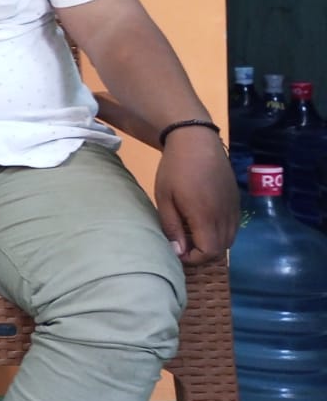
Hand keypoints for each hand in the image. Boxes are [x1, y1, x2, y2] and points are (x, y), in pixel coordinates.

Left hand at [154, 127, 238, 263]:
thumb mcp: (165, 198)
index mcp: (206, 217)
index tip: (178, 252)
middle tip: (184, 246)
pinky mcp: (236, 200)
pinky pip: (233, 226)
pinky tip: (204, 223)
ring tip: (192, 235)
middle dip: (202, 254)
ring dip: (213, 244)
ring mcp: (234, 208)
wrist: (197, 141)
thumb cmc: (174, 169)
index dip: (194, 259)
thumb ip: (172, 227)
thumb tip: (179, 252)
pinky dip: (221, 232)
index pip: (209, 252)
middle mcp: (225, 216)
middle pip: (221, 249)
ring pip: (230, 239)